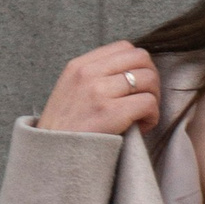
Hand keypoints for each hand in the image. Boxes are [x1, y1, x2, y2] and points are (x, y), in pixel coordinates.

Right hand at [37, 41, 160, 135]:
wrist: (51, 156)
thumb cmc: (66, 128)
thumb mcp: (71, 90)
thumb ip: (95, 76)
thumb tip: (132, 71)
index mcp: (79, 65)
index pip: (124, 47)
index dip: (139, 64)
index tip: (137, 84)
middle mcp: (88, 73)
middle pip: (141, 58)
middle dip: (151, 78)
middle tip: (146, 99)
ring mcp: (98, 92)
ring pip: (148, 80)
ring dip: (153, 99)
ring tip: (143, 115)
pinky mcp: (109, 113)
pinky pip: (148, 103)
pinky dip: (152, 116)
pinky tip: (141, 127)